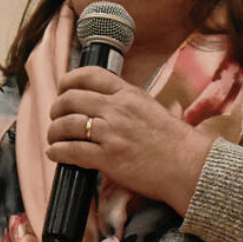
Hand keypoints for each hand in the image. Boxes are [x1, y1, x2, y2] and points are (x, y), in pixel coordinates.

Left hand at [46, 66, 214, 215]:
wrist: (188, 165)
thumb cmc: (173, 140)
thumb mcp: (150, 106)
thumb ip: (125, 100)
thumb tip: (102, 100)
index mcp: (128, 93)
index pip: (89, 75)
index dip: (68, 81)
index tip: (62, 89)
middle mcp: (117, 109)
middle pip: (70, 99)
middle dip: (57, 108)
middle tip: (56, 117)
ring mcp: (111, 133)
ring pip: (66, 124)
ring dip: (54, 132)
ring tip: (54, 138)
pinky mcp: (108, 158)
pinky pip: (71, 151)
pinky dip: (57, 151)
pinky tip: (55, 153)